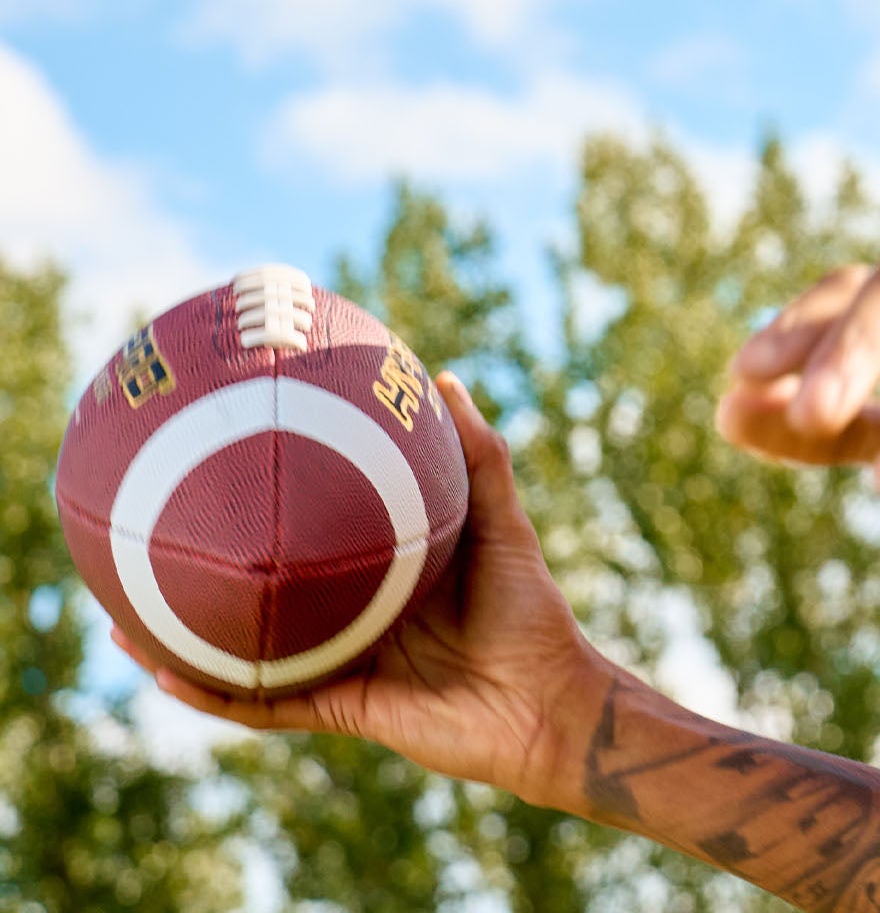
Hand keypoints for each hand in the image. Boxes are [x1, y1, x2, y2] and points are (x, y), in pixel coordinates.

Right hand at [119, 374, 611, 811]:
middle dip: (210, 580)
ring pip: (247, 655)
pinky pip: (266, 703)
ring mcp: (343, 666)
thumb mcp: (499, 519)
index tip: (233, 470)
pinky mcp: (342, 709)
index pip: (315, 539)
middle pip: (266, 599)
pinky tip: (168, 673)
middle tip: (153, 543)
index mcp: (382, 573)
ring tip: (124, 620)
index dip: (276, 514)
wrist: (546, 701)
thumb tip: (442, 378)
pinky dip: (216, 693)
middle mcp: (354, 618)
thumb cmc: (531, 608)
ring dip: (186, 643)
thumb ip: (478, 456)